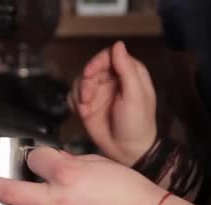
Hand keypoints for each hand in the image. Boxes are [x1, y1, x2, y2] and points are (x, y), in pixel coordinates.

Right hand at [68, 41, 156, 165]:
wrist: (127, 152)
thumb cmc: (137, 125)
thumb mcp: (135, 96)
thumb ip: (127, 70)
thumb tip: (118, 45)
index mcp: (129, 73)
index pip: (109, 56)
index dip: (97, 62)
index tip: (90, 73)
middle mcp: (112, 80)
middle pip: (91, 68)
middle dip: (86, 81)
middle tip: (87, 97)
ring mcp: (99, 93)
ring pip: (79, 81)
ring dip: (79, 94)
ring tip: (86, 109)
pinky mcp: (87, 105)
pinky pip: (73, 96)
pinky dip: (74, 103)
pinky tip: (82, 113)